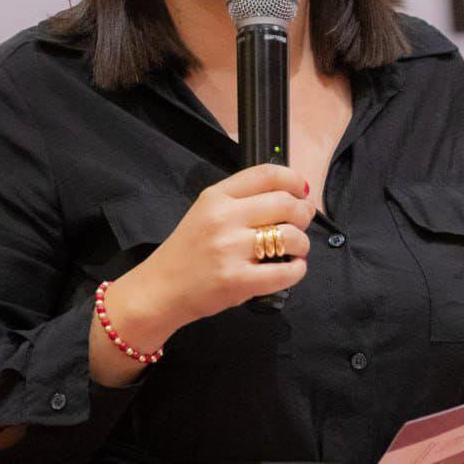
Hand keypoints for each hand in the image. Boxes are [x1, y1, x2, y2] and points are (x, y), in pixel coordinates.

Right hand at [110, 163, 315, 346]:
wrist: (160, 289)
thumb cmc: (188, 251)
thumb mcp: (206, 211)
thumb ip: (241, 199)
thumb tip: (291, 193)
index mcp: (216, 197)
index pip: (267, 174)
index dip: (294, 180)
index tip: (302, 190)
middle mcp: (223, 218)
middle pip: (286, 203)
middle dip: (304, 213)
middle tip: (302, 222)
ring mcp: (230, 250)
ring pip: (291, 236)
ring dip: (302, 243)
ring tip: (295, 249)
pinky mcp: (237, 281)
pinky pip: (285, 272)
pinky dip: (297, 270)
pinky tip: (291, 268)